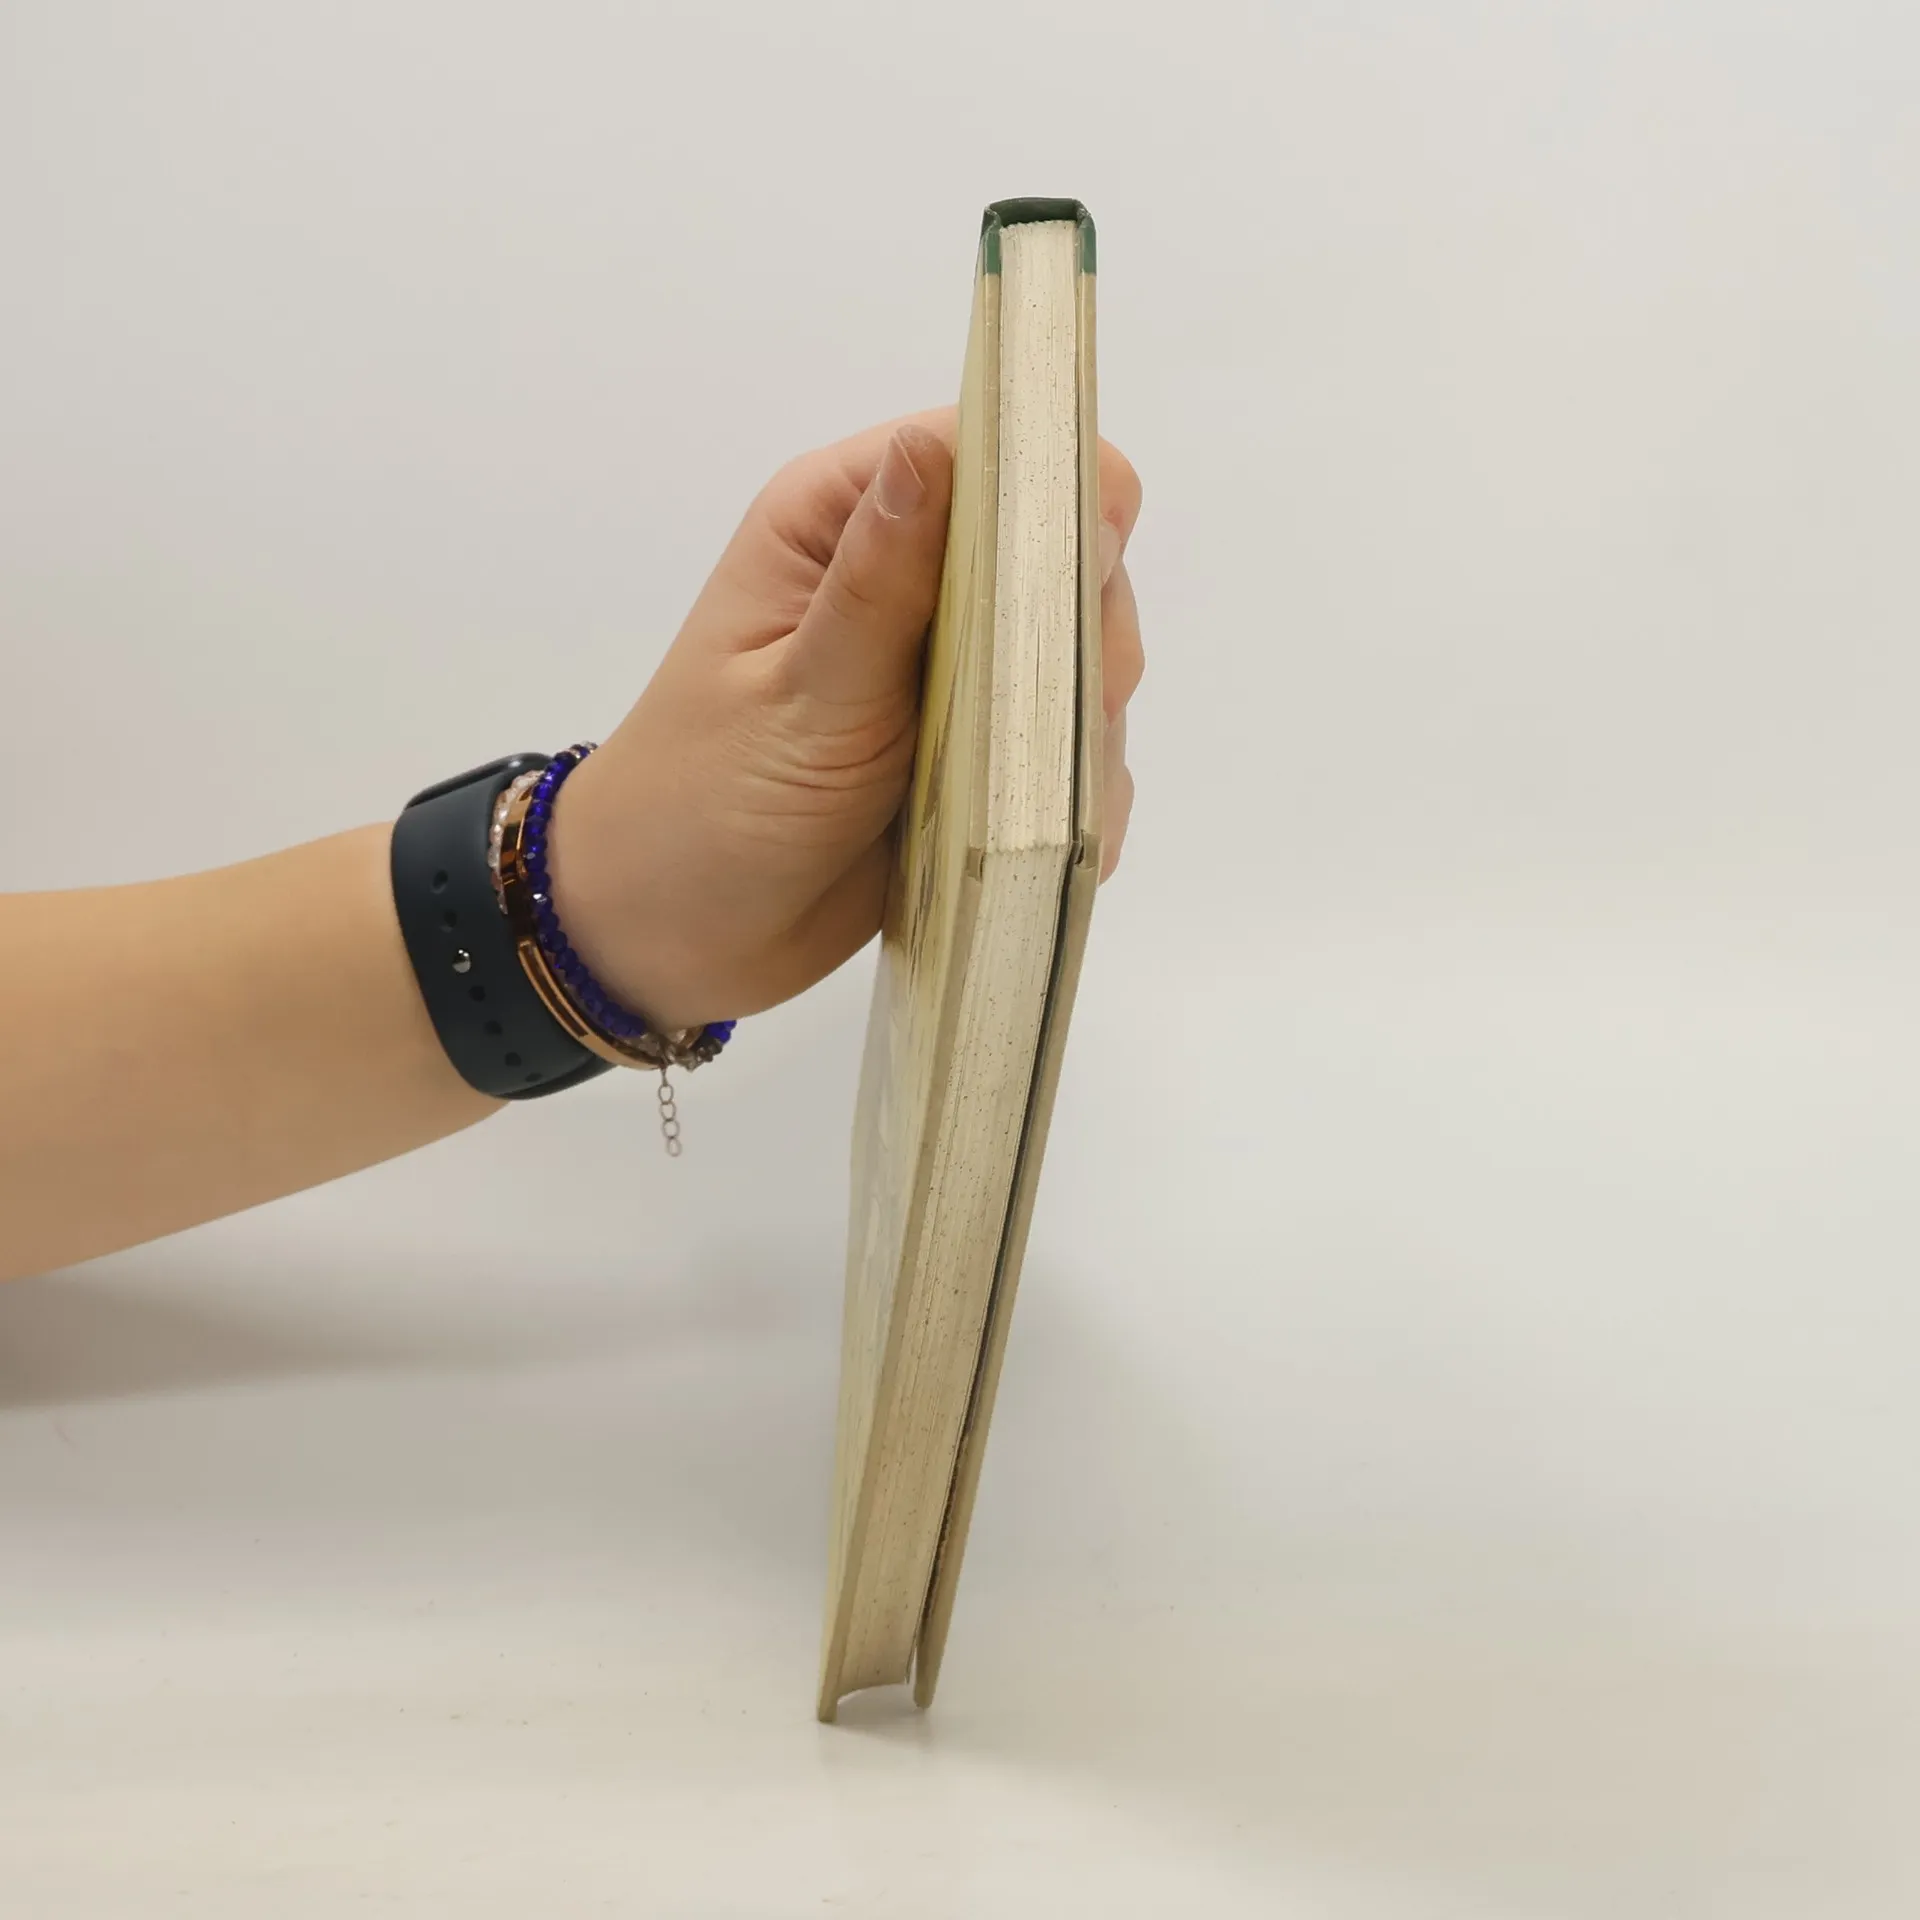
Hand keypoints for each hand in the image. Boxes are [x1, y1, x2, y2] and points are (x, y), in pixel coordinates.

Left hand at [550, 409, 1144, 1030]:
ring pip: (1071, 657)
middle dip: (1082, 630)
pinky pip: (1061, 751)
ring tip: (1048, 795)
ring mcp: (946, 668)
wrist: (674, 937)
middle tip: (1074, 711)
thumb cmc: (707, 803)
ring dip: (1082, 724)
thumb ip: (882, 587)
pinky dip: (1073, 792)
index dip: (1054, 488)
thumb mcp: (802, 695)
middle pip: (1055, 552)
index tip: (1090, 567)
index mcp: (838, 523)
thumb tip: (932, 450)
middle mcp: (902, 577)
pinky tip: (1047, 835)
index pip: (980, 449)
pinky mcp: (971, 752)